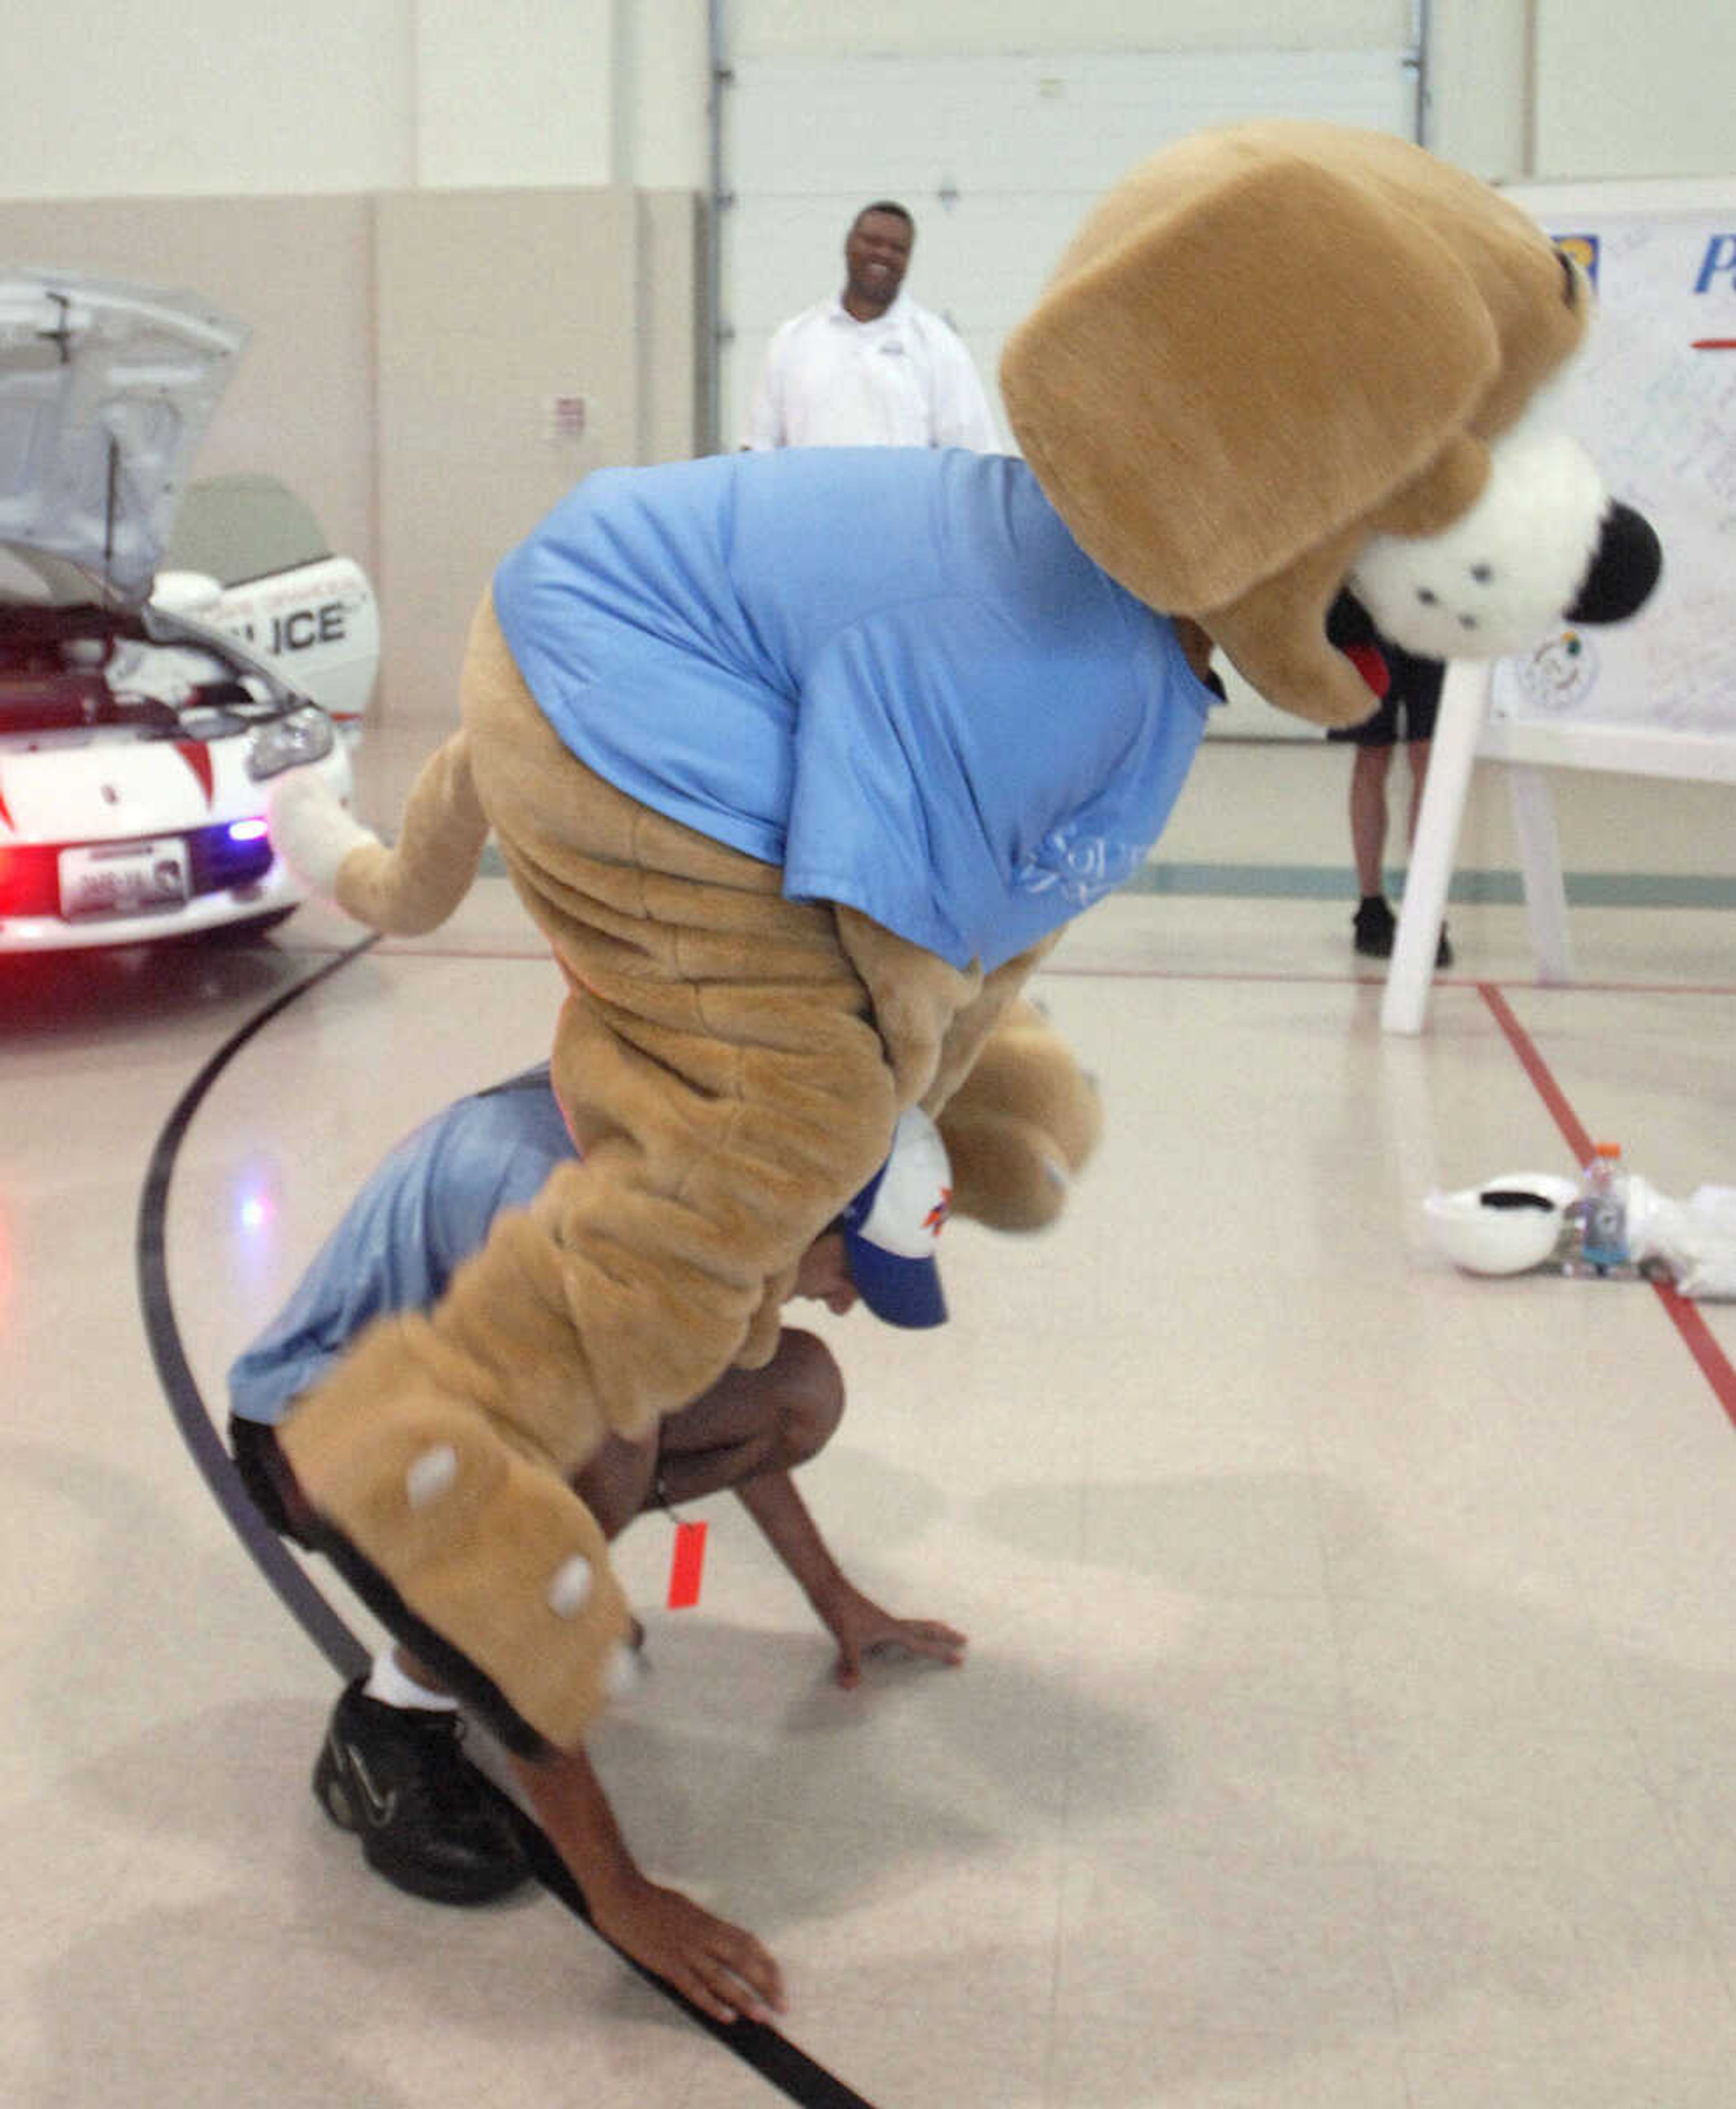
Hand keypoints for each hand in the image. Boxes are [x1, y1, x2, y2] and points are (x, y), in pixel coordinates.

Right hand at [589, 1871, 786, 2027]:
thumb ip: (706, 1927)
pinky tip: (726, 2016)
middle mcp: (703, 1935)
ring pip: (722, 1977)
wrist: (623, 1895)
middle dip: (765, 1984)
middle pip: (743, 1960)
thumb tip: (721, 1942)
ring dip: (744, 1997)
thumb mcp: (687, 1910)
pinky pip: (694, 1987)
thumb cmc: (653, 1902)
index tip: (780, 1982)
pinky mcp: (667, 1963)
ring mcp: (686, 1950)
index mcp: (709, 1921)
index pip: (749, 1942)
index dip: (767, 1963)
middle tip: (782, 2005)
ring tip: (762, 2016)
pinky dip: (712, 2003)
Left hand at [815, 1578, 967, 1689]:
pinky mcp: (871, 1620)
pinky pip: (897, 1628)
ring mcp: (881, 1620)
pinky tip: (898, 1638)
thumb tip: (851, 1687)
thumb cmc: (840, 1611)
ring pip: (913, 1626)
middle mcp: (891, 1624)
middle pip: (925, 1628)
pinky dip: (907, 1632)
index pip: (922, 1644)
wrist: (827, 1588)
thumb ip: (850, 1664)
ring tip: (941, 1632)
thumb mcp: (846, 1640)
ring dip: (929, 1630)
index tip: (960, 1659)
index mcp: (892, 1629)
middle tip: (963, 1639)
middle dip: (944, 1635)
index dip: (941, 1653)